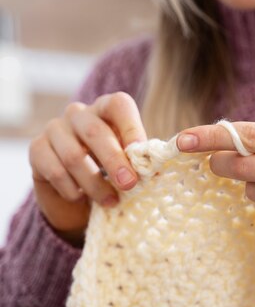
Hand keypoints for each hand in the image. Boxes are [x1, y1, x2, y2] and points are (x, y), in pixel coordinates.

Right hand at [29, 92, 145, 244]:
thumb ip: (143, 160)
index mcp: (106, 109)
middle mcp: (79, 114)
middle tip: (130, 184)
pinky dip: (72, 190)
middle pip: (96, 131)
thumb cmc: (110, 172)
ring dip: (95, 184)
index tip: (143, 156)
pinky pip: (55, 171)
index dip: (132, 128)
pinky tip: (81, 198)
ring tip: (111, 201)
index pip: (119, 105)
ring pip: (74, 156)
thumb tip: (166, 162)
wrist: (76, 194)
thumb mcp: (130, 164)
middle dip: (115, 161)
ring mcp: (55, 129)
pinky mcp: (37, 149)